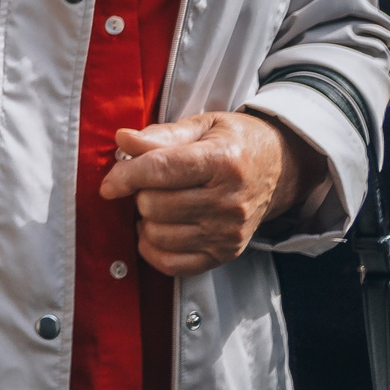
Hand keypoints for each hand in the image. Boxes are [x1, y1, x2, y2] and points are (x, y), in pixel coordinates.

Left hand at [99, 111, 319, 276]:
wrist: (281, 169)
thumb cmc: (236, 143)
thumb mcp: (204, 125)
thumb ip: (162, 134)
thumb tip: (123, 140)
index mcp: (223, 162)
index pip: (161, 170)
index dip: (125, 175)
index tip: (108, 182)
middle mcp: (229, 201)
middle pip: (155, 205)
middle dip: (139, 193)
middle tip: (148, 183)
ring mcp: (229, 232)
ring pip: (158, 234)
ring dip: (146, 219)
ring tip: (157, 203)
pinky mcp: (226, 253)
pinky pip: (173, 264)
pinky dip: (153, 250)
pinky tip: (155, 230)